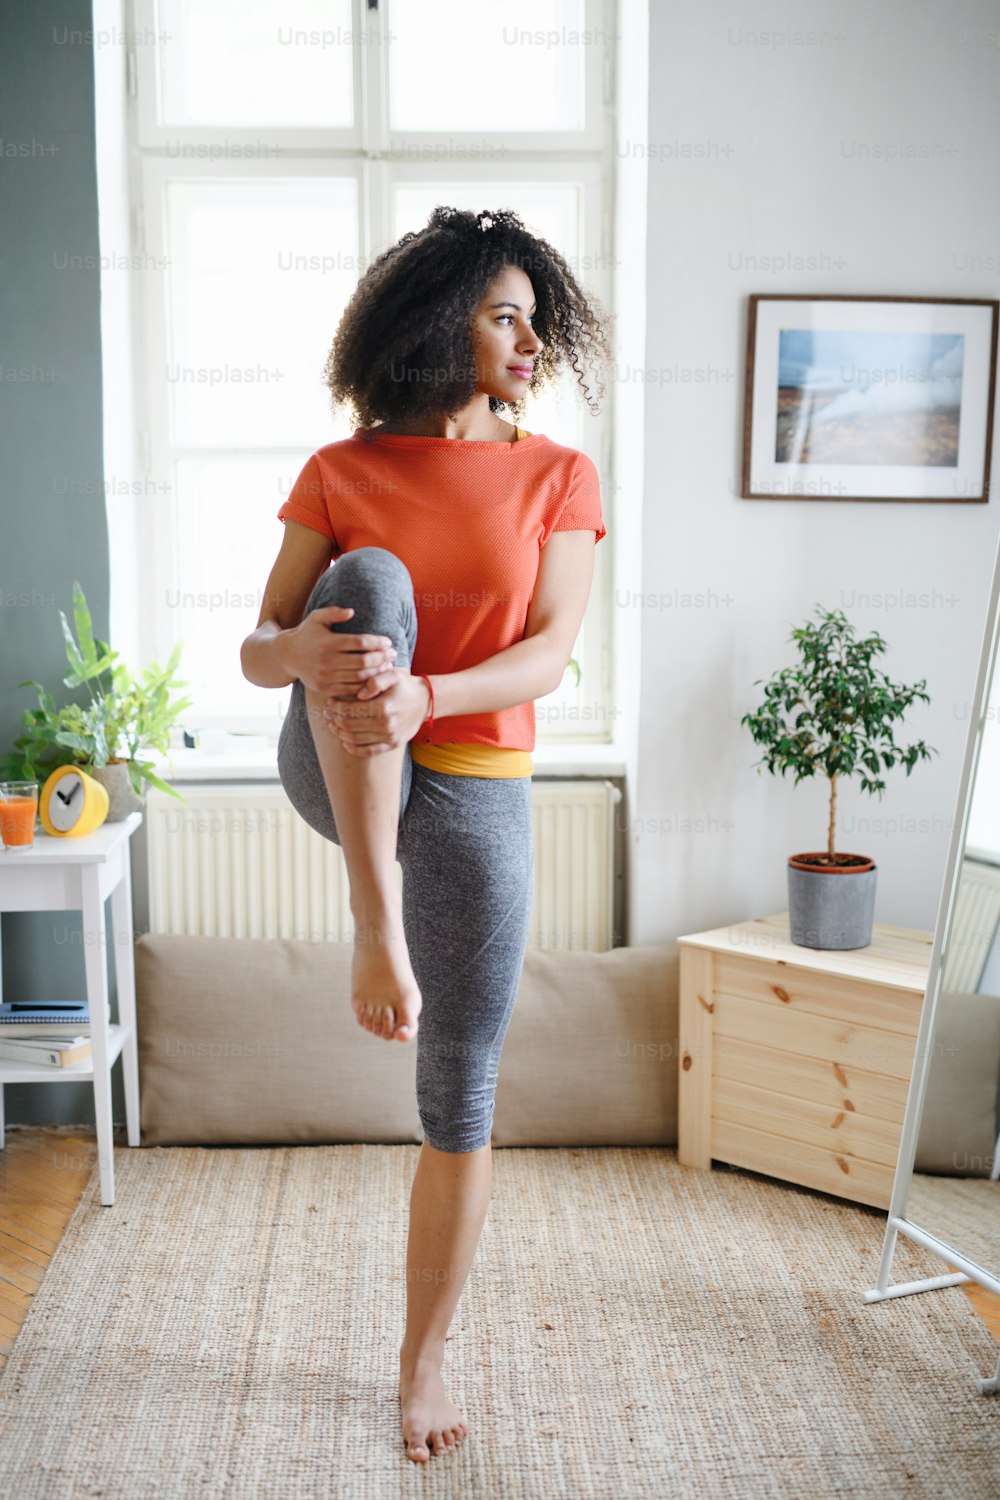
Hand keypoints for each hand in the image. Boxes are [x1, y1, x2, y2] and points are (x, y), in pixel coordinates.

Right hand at [279, 604, 396, 697]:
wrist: (287, 656)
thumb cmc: (308, 633)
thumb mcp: (317, 618)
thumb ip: (334, 613)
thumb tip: (352, 611)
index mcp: (328, 642)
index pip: (360, 643)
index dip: (377, 642)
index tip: (388, 642)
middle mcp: (327, 661)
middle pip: (363, 662)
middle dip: (382, 658)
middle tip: (393, 654)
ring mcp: (326, 677)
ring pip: (359, 677)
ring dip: (377, 673)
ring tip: (388, 667)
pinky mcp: (325, 689)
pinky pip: (350, 690)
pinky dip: (365, 686)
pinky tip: (375, 679)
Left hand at [324, 669, 431, 755]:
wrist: (426, 701)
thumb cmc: (406, 685)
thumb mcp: (392, 674)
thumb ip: (374, 680)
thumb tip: (358, 694)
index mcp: (383, 707)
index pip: (349, 711)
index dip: (335, 707)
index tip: (330, 702)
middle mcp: (386, 725)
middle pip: (349, 726)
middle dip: (334, 719)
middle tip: (327, 713)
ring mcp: (389, 737)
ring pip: (354, 739)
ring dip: (339, 732)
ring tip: (333, 724)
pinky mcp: (392, 744)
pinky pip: (367, 751)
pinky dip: (352, 748)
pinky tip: (344, 740)